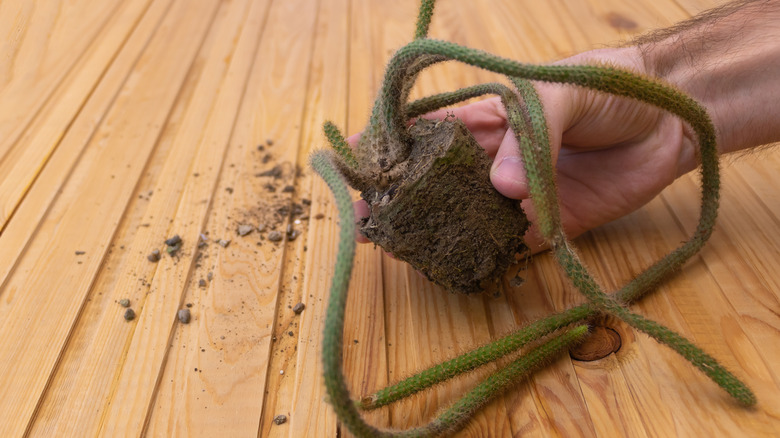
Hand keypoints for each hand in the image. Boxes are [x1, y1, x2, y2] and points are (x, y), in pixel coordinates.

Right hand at [351, 47, 695, 252]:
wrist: (672, 119)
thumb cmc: (608, 86)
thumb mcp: (560, 93)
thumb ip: (530, 135)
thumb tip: (502, 186)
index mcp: (488, 118)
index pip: (427, 132)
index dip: (390, 147)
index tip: (355, 163)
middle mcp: (494, 160)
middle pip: (436, 183)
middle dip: (401, 200)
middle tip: (367, 220)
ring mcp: (518, 196)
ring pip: (465, 218)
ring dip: (434, 233)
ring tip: (397, 246)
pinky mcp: (548, 226)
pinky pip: (510, 247)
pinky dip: (484, 258)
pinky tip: (455, 266)